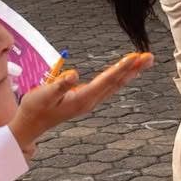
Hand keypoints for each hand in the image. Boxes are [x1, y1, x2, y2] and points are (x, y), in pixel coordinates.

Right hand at [7, 52, 155, 153]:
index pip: (106, 80)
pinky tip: (126, 72)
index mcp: (82, 98)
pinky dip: (119, 77)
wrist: (31, 124)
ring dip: (130, 72)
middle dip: (133, 68)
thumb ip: (60, 84)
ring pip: (115, 85)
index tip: (135, 57)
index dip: (121, 68)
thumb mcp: (44, 94)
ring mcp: (89, 101)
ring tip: (143, 61)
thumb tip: (74, 74)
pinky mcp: (86, 99)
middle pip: (116, 82)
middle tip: (150, 57)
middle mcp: (90, 101)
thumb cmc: (35, 107)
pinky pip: (108, 86)